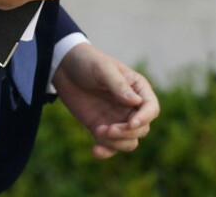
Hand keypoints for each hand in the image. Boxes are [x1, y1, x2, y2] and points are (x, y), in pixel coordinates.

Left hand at [52, 42, 158, 157]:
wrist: (64, 67)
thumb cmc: (87, 61)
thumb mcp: (102, 68)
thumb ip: (118, 84)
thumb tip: (137, 102)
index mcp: (137, 88)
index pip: (151, 108)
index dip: (145, 118)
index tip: (131, 123)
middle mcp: (131, 106)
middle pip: (142, 129)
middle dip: (127, 133)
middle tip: (108, 129)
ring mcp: (117, 119)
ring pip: (130, 141)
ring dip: (117, 143)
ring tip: (98, 131)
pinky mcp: (103, 129)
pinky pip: (111, 147)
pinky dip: (106, 152)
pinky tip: (94, 150)